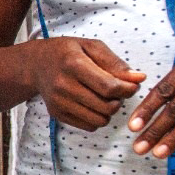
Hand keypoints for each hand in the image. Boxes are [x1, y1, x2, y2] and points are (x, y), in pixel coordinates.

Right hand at [26, 37, 146, 130]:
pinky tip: (93, 105)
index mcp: (74, 64)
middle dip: (119, 101)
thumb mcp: (91, 47)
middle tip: (117, 91)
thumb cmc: (68, 52)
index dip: (127, 89)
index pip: (109, 87)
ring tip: (105, 98)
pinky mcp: (57, 114)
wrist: (35, 64)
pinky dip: (97, 118)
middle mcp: (64, 85)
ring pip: (100, 120)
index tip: (132, 86)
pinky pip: (89, 126)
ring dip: (109, 112)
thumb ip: (116, 63)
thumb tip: (140, 78)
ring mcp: (59, 102)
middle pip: (107, 106)